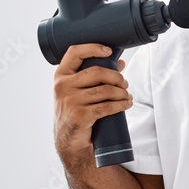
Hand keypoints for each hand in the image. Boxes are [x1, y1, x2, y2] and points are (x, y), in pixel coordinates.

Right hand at [53, 43, 131, 158]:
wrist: (69, 140)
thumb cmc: (76, 111)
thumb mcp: (79, 91)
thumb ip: (96, 76)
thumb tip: (120, 62)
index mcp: (61, 76)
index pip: (74, 52)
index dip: (93, 48)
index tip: (109, 51)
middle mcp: (62, 86)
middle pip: (97, 72)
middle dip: (116, 77)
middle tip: (124, 83)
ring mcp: (71, 101)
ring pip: (106, 90)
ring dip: (122, 93)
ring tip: (127, 96)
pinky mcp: (81, 115)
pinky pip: (107, 106)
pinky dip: (121, 105)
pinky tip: (126, 104)